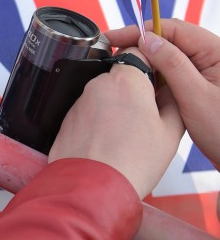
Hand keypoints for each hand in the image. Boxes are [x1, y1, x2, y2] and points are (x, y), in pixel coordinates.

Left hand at [48, 48, 183, 197]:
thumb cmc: (132, 162)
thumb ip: (173, 101)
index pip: (139, 52)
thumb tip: (170, 90)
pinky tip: (107, 143)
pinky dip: (98, 122)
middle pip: (120, 76)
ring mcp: (79, 101)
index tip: (157, 82)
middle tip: (144, 118)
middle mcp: (98, 84)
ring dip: (114, 107)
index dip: (151, 65)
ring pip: (103, 95)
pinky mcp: (66, 118)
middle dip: (133, 91)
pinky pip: (88, 112)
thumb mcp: (169, 132)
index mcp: (126, 80)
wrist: (92, 187)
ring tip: (124, 137)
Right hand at [105, 19, 219, 169]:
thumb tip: (148, 41)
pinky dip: (155, 73)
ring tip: (126, 66)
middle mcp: (213, 56)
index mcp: (217, 51)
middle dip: (141, 44)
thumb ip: (172, 64)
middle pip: (170, 38)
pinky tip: (142, 81)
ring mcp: (205, 70)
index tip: (117, 38)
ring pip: (169, 54)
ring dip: (147, 59)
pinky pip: (172, 71)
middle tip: (116, 53)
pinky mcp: (198, 83)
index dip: (142, 31)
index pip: (174, 28)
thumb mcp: (195, 96)